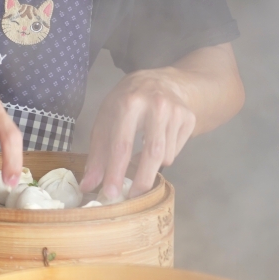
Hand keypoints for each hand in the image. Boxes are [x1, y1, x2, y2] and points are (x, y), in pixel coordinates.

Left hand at [81, 67, 196, 200]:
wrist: (162, 81)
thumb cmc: (127, 102)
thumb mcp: (106, 120)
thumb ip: (97, 153)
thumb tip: (88, 185)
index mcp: (128, 103)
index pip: (121, 145)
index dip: (115, 172)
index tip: (111, 194)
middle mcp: (155, 105)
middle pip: (151, 153)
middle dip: (141, 181)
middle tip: (132, 198)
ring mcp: (176, 111)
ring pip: (165, 156)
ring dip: (150, 168)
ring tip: (139, 163)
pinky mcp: (190, 118)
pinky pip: (176, 151)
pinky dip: (163, 157)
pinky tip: (155, 145)